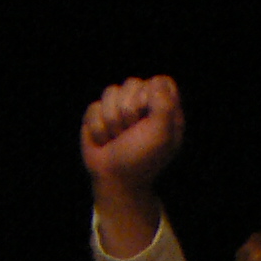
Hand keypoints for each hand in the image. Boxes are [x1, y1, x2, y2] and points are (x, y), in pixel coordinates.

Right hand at [80, 76, 184, 194]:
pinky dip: (99, 126)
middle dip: (129, 110)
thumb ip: (164, 106)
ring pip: (111, 91)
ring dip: (113, 120)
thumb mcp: (161, 135)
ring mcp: (120, 108)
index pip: (161, 82)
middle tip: (132, 132)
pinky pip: (94, 106)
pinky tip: (105, 140)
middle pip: (133, 83)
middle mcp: (144, 106)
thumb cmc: (142, 158)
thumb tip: (155, 82)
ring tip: (119, 137)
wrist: (115, 178)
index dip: (151, 93)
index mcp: (165, 111)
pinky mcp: (100, 114)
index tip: (148, 114)